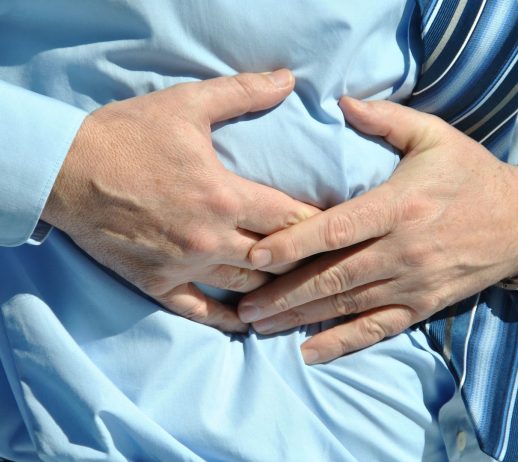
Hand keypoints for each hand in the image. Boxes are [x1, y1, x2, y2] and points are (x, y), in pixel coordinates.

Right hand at [42, 70, 316, 332]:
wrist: (68, 170)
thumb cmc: (128, 135)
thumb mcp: (187, 104)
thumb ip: (242, 92)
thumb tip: (287, 79)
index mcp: (224, 196)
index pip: (290, 217)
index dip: (318, 223)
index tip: (336, 226)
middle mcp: (211, 238)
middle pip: (275, 257)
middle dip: (303, 257)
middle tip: (322, 258)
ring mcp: (184, 266)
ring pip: (246, 287)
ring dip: (274, 287)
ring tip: (295, 286)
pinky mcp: (158, 283)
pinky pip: (200, 312)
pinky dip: (227, 320)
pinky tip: (248, 322)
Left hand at [238, 97, 517, 361]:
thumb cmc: (469, 175)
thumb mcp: (435, 136)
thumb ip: (387, 120)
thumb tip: (340, 101)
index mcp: (398, 207)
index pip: (336, 229)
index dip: (293, 243)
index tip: (255, 256)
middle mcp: (401, 251)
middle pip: (332, 276)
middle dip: (284, 293)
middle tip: (244, 306)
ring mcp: (411, 284)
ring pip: (346, 305)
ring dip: (299, 318)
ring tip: (259, 326)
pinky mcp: (421, 306)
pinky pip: (375, 329)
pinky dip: (340, 343)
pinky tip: (308, 353)